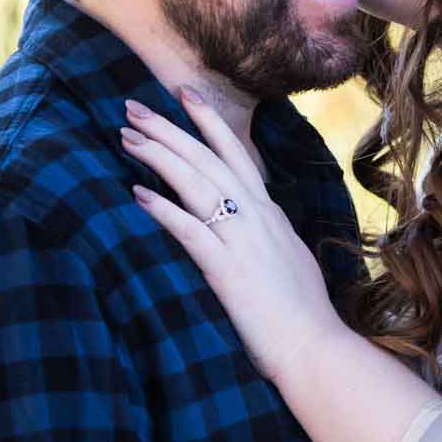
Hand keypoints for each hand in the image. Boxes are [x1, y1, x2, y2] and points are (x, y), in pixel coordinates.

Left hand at [123, 92, 349, 379]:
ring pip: (197, 183)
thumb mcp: (290, 258)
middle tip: (133, 107)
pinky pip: (190, 230)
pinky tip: (136, 193)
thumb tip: (256, 221)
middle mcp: (258, 217)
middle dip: (170, 128)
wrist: (314, 347)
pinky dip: (163, 209)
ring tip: (126, 138)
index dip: (208, 122)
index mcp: (270, 214)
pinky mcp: (228, 270)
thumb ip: (270, 234)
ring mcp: (243, 240)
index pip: (236, 154)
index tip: (184, 94)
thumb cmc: (303, 313)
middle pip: (208, 159)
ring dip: (160, 156)